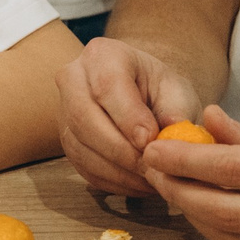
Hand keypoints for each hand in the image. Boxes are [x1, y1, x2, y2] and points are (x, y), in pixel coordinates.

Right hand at [55, 36, 203, 198]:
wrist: (139, 95)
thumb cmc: (158, 89)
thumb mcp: (175, 90)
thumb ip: (174, 109)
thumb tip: (173, 133)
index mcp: (102, 55)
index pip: (107, 85)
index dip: (128, 117)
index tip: (150, 140)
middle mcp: (73, 79)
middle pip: (84, 118)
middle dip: (121, 150)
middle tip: (153, 168)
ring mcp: (64, 112)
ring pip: (81, 147)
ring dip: (119, 171)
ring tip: (152, 180)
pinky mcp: (67, 143)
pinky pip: (84, 168)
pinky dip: (114, 182)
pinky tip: (139, 184)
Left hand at [140, 105, 239, 239]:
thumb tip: (204, 123)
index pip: (229, 167)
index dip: (183, 160)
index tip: (153, 148)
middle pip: (223, 209)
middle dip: (178, 190)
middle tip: (150, 171)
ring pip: (233, 237)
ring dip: (195, 216)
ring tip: (173, 190)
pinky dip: (224, 233)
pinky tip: (207, 213)